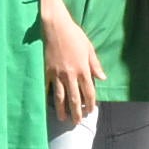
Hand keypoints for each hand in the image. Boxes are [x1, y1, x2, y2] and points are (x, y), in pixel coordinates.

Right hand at [43, 11, 103, 125]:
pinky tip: (46, 104)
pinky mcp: (46, 70)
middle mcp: (70, 74)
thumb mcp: (89, 48)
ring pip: (60, 96)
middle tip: (77, 122)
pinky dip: (47, 96)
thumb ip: (95, 64)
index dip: (90, 103)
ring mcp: (57, 74)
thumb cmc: (74, 35)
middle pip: (74, 98)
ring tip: (62, 118)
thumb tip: (102, 78)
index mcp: (83, 69)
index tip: (90, 111)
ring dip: (62, 109)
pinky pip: (47, 86)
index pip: (88, 92)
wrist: (55, 26)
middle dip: (76, 112)